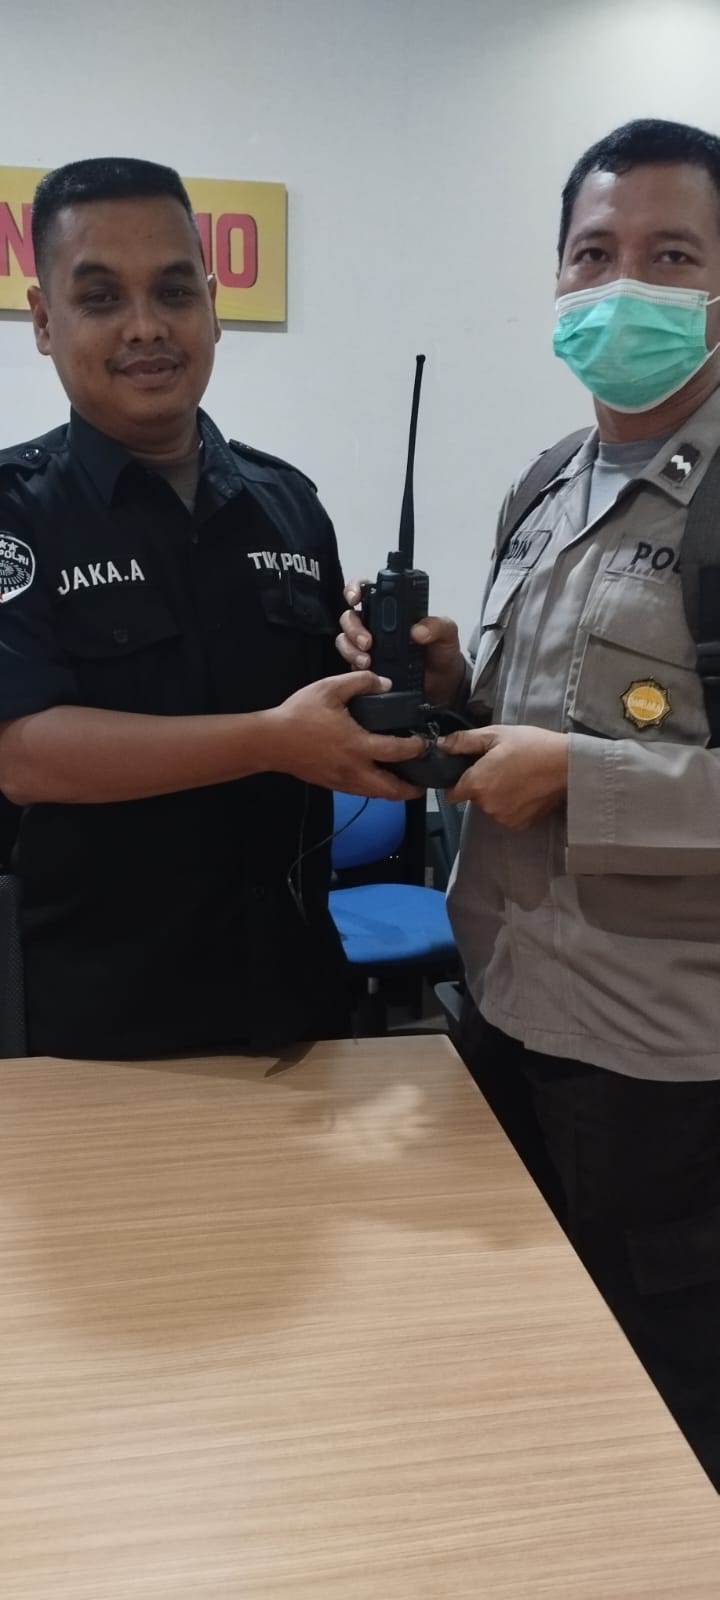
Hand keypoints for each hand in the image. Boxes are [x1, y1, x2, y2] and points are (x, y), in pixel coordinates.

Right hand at [267, 671, 425, 799]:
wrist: (271, 741)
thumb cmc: (299, 714)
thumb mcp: (329, 689)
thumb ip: (360, 682)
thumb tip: (385, 683)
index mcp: (356, 744)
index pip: (397, 751)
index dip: (416, 748)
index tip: (424, 742)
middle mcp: (353, 768)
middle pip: (391, 789)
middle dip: (412, 789)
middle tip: (425, 781)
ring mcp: (343, 781)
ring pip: (376, 795)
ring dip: (394, 792)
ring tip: (407, 784)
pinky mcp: (333, 785)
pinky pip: (361, 792)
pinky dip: (375, 789)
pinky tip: (378, 778)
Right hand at [337, 578, 466, 705]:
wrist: (443, 683)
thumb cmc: (442, 652)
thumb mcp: (447, 634)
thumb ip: (437, 626)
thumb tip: (417, 630)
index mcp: (393, 610)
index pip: (366, 591)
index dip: (354, 589)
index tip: (355, 598)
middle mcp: (376, 625)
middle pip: (350, 617)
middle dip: (353, 628)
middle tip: (368, 642)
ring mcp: (369, 646)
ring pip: (345, 640)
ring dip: (351, 649)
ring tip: (367, 661)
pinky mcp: (366, 667)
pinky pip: (349, 663)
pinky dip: (354, 665)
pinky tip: (368, 671)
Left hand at [442, 725, 568, 828]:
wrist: (568, 765)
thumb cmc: (531, 745)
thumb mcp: (496, 734)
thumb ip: (464, 741)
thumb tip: (441, 745)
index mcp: (477, 784)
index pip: (451, 794)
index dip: (457, 782)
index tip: (469, 772)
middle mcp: (487, 806)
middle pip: (473, 799)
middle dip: (482, 786)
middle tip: (501, 767)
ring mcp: (504, 818)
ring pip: (491, 807)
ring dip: (497, 796)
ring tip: (516, 778)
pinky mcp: (521, 825)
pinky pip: (507, 815)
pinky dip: (513, 806)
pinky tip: (526, 790)